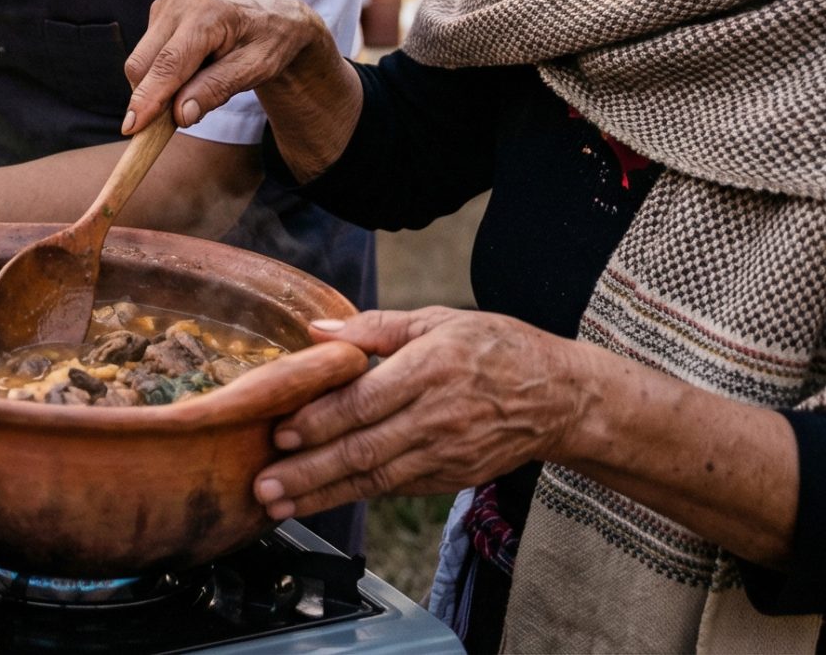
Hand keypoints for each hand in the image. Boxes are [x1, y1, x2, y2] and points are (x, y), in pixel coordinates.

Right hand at [122, 0, 333, 133]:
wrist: (275, 12)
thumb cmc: (270, 40)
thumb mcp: (256, 69)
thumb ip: (217, 89)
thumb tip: (181, 115)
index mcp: (207, 13)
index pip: (169, 63)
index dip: (148, 98)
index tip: (132, 127)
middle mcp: (179, 3)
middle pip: (143, 63)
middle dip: (149, 97)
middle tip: (173, 123)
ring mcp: (166, 5)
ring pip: (141, 61)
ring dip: (157, 86)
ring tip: (199, 86)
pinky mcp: (160, 13)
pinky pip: (147, 55)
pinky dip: (161, 73)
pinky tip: (192, 71)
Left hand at [252, 308, 588, 519]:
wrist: (562, 398)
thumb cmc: (497, 349)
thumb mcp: (440, 320)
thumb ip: (375, 326)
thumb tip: (318, 330)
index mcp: (430, 371)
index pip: (364, 402)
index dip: (319, 421)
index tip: (279, 432)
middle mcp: (436, 418)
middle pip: (363, 450)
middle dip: (308, 472)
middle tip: (263, 486)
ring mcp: (445, 454)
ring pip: (375, 479)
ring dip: (322, 495)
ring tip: (278, 505)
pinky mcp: (451, 478)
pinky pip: (396, 488)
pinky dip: (356, 496)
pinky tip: (320, 502)